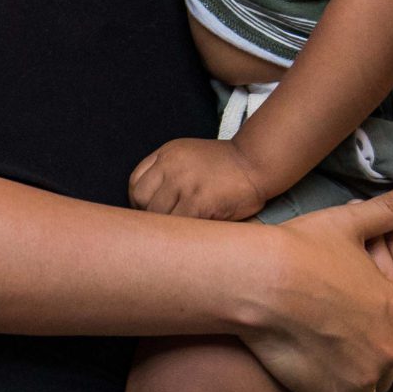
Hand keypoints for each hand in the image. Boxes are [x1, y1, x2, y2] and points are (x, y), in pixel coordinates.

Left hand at [129, 136, 268, 222]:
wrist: (257, 161)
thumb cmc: (225, 166)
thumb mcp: (189, 156)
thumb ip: (168, 172)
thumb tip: (147, 206)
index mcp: (166, 154)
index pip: (135, 183)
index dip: (139, 203)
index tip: (150, 215)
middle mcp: (171, 167)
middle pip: (143, 201)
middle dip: (151, 218)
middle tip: (165, 229)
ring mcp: (184, 184)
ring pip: (158, 216)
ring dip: (167, 229)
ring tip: (178, 236)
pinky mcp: (199, 202)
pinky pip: (179, 225)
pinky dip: (182, 234)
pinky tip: (191, 237)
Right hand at [238, 182, 392, 391]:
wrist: (257, 281)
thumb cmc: (301, 247)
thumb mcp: (349, 223)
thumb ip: (391, 212)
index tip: (382, 340)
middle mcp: (388, 350)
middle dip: (376, 360)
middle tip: (346, 345)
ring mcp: (360, 377)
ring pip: (366, 388)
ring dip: (353, 376)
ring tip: (323, 352)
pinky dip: (324, 386)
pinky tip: (303, 361)